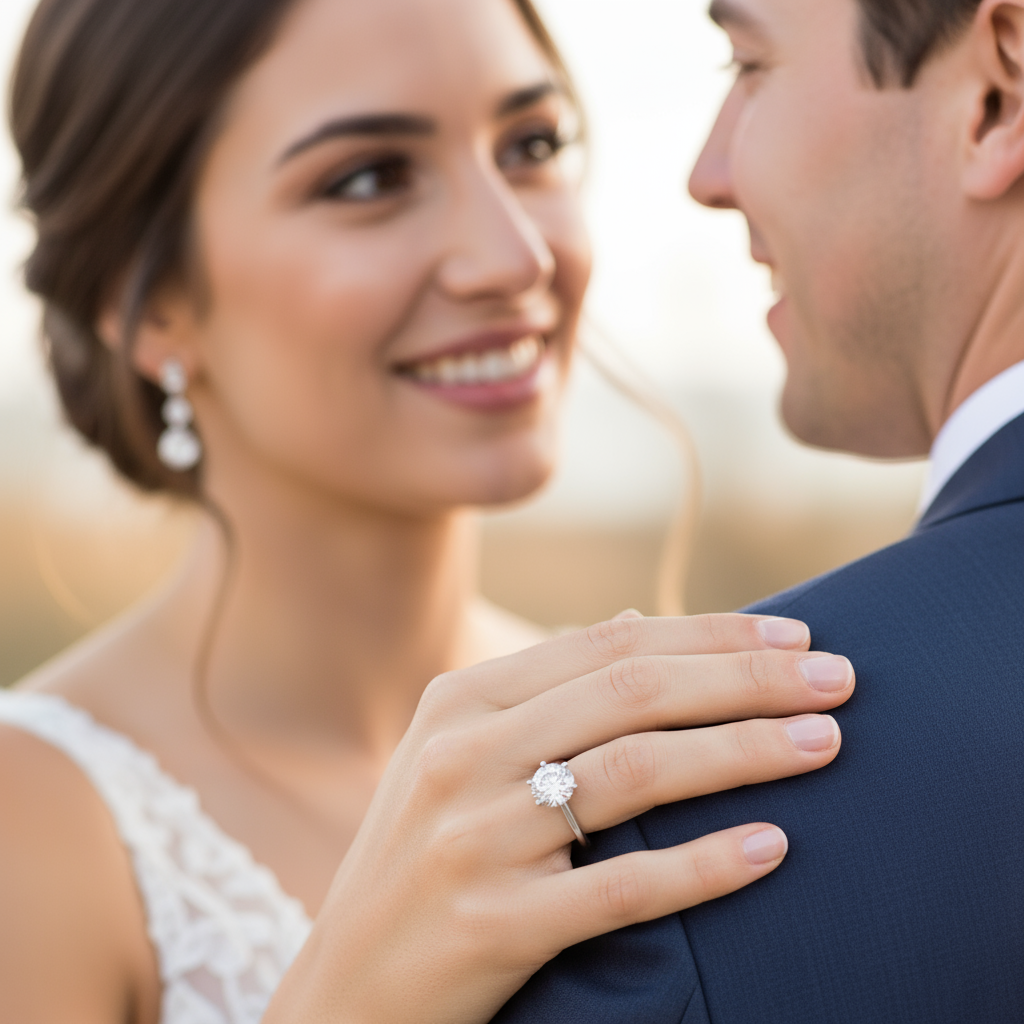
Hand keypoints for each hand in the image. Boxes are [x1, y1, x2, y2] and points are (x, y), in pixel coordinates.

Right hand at [264, 614, 852, 1023]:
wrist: (346, 987)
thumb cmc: (420, 856)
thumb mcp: (458, 752)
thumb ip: (547, 687)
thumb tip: (641, 617)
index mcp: (460, 701)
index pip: (607, 644)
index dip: (709, 633)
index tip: (794, 637)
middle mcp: (464, 755)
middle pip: (631, 692)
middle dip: (745, 679)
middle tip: (839, 678)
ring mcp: (476, 838)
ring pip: (635, 773)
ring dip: (744, 752)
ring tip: (824, 744)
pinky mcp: (496, 924)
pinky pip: (621, 888)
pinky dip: (703, 865)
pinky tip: (771, 848)